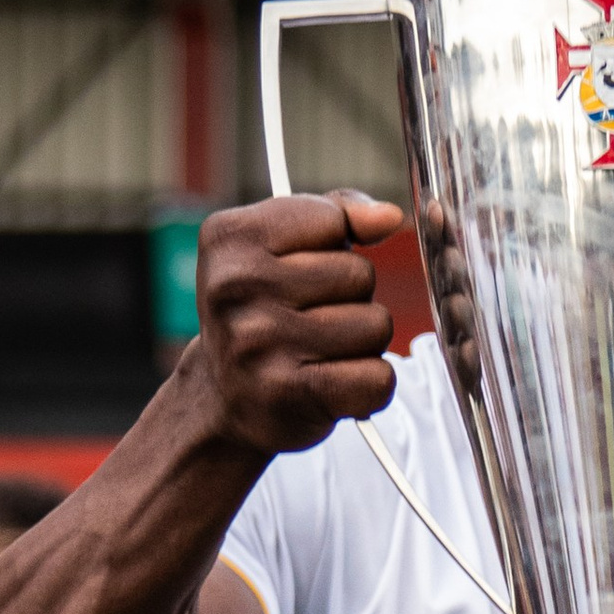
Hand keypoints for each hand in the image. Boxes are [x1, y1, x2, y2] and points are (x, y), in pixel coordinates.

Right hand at [192, 193, 404, 460]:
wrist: (224, 400)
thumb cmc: (263, 314)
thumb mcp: (280, 247)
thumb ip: (335, 214)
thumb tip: (389, 216)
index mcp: (230, 238)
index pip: (332, 219)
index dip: (335, 247)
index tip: (302, 271)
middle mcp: (238, 287)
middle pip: (360, 274)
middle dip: (352, 298)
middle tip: (313, 320)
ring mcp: (261, 343)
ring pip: (375, 325)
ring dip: (363, 343)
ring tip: (322, 352)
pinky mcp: (290, 395)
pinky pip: (377, 378)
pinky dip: (369, 386)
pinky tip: (334, 385)